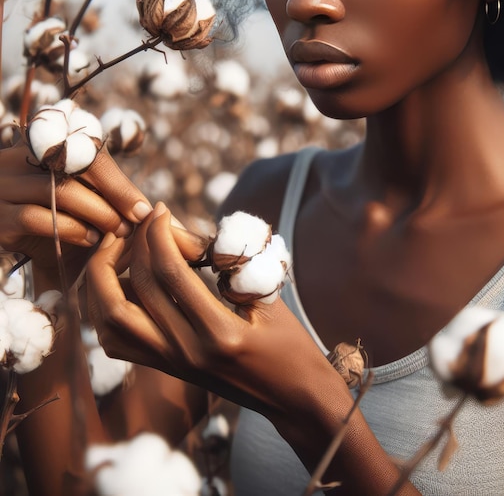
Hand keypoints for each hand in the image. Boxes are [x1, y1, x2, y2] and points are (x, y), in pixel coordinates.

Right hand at [0, 142, 151, 285]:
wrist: (29, 248)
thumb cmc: (68, 218)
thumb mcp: (88, 197)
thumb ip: (109, 192)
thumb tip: (150, 208)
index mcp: (44, 144)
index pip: (87, 153)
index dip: (119, 182)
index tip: (145, 209)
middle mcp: (19, 159)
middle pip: (76, 169)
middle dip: (114, 198)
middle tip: (136, 222)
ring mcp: (4, 186)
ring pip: (59, 192)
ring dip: (97, 214)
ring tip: (119, 231)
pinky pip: (36, 217)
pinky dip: (70, 229)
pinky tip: (90, 239)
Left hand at [86, 202, 350, 432]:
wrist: (293, 398)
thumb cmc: (290, 344)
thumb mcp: (269, 299)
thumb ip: (231, 266)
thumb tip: (187, 233)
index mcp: (220, 333)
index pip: (171, 273)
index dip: (160, 234)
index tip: (162, 210)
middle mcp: (186, 352)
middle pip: (134, 290)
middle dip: (131, 246)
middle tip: (140, 222)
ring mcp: (171, 364)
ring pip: (111, 320)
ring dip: (104, 278)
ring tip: (119, 248)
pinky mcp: (166, 368)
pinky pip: (117, 340)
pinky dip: (106, 308)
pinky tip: (119, 283)